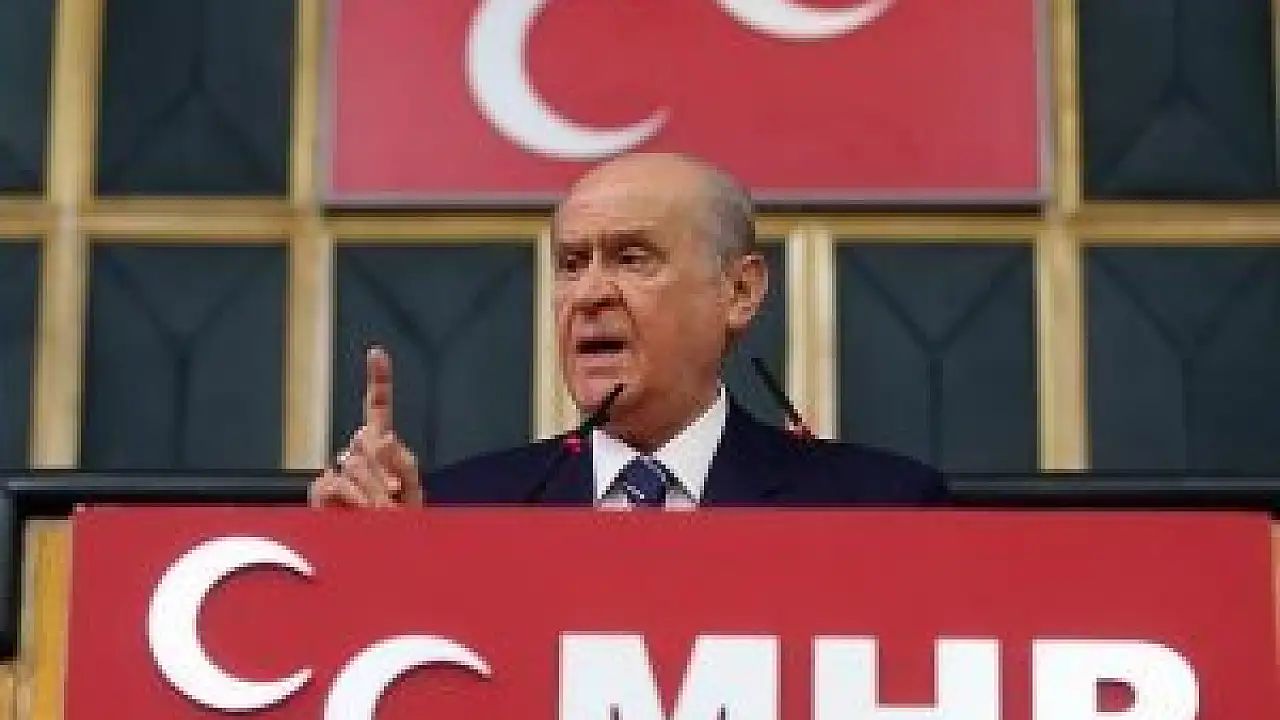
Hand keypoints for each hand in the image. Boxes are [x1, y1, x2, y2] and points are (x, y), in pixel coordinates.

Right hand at [308, 346, 423, 507]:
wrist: (384, 552)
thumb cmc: (400, 523)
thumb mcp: (412, 491)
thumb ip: (401, 461)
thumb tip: (381, 436)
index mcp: (382, 447)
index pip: (378, 408)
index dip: (378, 379)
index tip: (377, 352)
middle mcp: (357, 453)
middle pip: (369, 437)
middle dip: (385, 466)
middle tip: (394, 496)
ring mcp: (338, 470)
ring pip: (355, 462)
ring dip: (374, 489)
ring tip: (383, 512)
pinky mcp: (322, 490)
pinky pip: (337, 481)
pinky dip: (355, 498)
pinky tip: (363, 513)